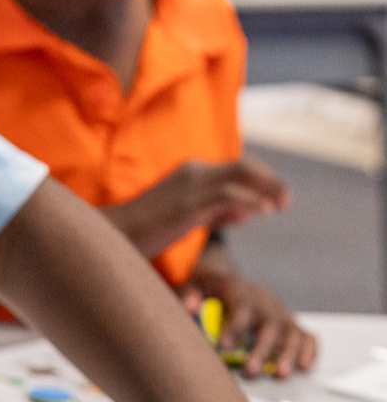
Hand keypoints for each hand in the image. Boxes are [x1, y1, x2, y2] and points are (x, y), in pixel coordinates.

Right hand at [107, 159, 288, 256]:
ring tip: (281, 206)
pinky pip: (226, 196)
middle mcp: (192, 172)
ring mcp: (189, 187)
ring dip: (266, 188)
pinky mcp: (186, 205)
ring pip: (239, 174)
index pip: (238, 166)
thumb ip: (216, 212)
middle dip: (270, 181)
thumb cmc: (147, 229)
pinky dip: (249, 202)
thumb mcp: (187, 217)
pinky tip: (262, 213)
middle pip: (244, 165)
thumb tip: (246, 212)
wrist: (113, 236)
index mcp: (190, 172)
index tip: (277, 201)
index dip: (263, 179)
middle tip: (287, 202)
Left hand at [180, 271, 316, 379]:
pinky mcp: (290, 323)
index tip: (224, 346)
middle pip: (270, 324)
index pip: (241, 306)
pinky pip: (306, 336)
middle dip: (262, 350)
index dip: (235, 326)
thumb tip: (189, 308)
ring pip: (291, 333)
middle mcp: (265, 301)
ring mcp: (281, 312)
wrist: (225, 279)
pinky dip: (308, 351)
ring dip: (288, 355)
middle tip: (251, 371)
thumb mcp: (192, 284)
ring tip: (279, 375)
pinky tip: (303, 368)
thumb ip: (188, 295)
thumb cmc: (207, 287)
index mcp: (240, 290)